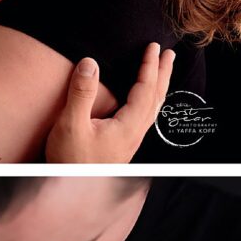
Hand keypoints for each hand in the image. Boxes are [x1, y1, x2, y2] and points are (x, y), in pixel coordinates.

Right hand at [45, 42, 174, 162]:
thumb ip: (81, 93)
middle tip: (169, 54)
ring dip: (159, 87)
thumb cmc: (70, 161)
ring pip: (153, 110)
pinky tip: (144, 104)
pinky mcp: (122, 147)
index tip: (154, 48)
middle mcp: (134, 134)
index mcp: (127, 126)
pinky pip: (145, 118)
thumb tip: (89, 63)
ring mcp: (130, 142)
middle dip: (163, 74)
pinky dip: (150, 102)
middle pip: (156, 99)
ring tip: (162, 73)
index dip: (150, 67)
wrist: (72, 192)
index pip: (145, 89)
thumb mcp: (70, 125)